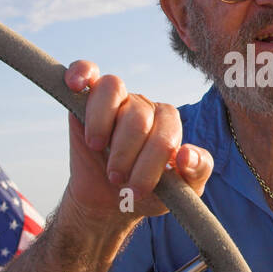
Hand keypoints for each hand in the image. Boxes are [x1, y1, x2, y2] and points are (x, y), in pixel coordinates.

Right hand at [63, 60, 213, 224]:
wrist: (110, 202)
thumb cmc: (149, 193)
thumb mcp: (180, 191)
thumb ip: (197, 172)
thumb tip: (187, 154)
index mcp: (169, 123)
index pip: (164, 136)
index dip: (150, 165)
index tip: (137, 191)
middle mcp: (144, 105)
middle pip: (138, 117)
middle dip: (125, 154)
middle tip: (116, 179)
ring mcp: (116, 99)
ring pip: (112, 89)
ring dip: (101, 123)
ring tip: (97, 147)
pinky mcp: (87, 97)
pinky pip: (86, 70)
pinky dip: (81, 72)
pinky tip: (76, 85)